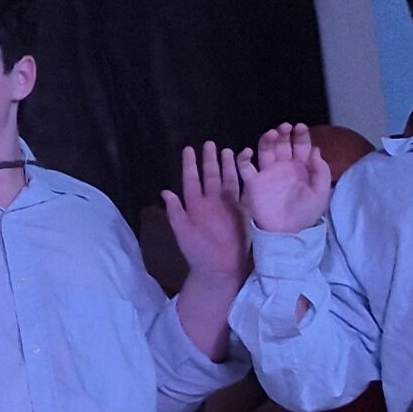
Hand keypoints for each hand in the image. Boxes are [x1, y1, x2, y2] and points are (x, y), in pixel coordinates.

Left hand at [159, 140, 247, 279]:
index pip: (191, 180)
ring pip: (228, 180)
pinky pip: (244, 192)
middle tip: (209, 143)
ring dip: (227, 166)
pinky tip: (248, 167)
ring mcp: (228, 206)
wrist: (219, 268)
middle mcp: (211, 202)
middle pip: (211, 176)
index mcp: (195, 205)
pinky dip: (246, 180)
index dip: (189, 165)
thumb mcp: (182, 231)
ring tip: (227, 151)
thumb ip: (175, 211)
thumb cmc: (197, 251)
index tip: (188, 149)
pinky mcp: (243, 212)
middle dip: (210, 160)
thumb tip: (165, 191)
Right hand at [235, 122, 332, 234]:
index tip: (300, 127)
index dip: (300, 135)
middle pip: (282, 144)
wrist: (288, 232)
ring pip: (264, 151)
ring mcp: (267, 173)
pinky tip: (247, 152)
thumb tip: (315, 150)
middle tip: (285, 127)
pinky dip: (243, 158)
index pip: (301, 146)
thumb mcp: (321, 192)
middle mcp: (283, 166)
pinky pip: (245, 167)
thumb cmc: (306, 213)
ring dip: (267, 140)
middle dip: (284, 133)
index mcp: (301, 167)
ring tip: (272, 134)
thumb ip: (321, 171)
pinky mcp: (253, 183)